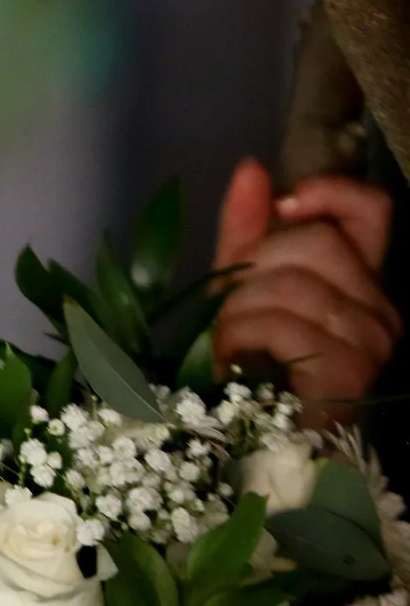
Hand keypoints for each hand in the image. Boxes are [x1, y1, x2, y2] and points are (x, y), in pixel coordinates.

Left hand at [211, 157, 400, 425]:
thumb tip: (252, 168)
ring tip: (227, 339)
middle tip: (230, 308)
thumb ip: (247, 227)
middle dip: (252, 267)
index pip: (372, 210)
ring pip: (292, 284)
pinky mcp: (349, 374)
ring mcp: (371, 343)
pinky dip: (241, 337)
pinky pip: (285, 326)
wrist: (250, 437)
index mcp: (360, 280)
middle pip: (314, 242)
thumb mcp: (238, 283)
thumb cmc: (250, 360)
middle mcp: (379, 309)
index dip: (328, 193)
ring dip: (237, 309)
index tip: (283, 205)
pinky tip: (232, 360)